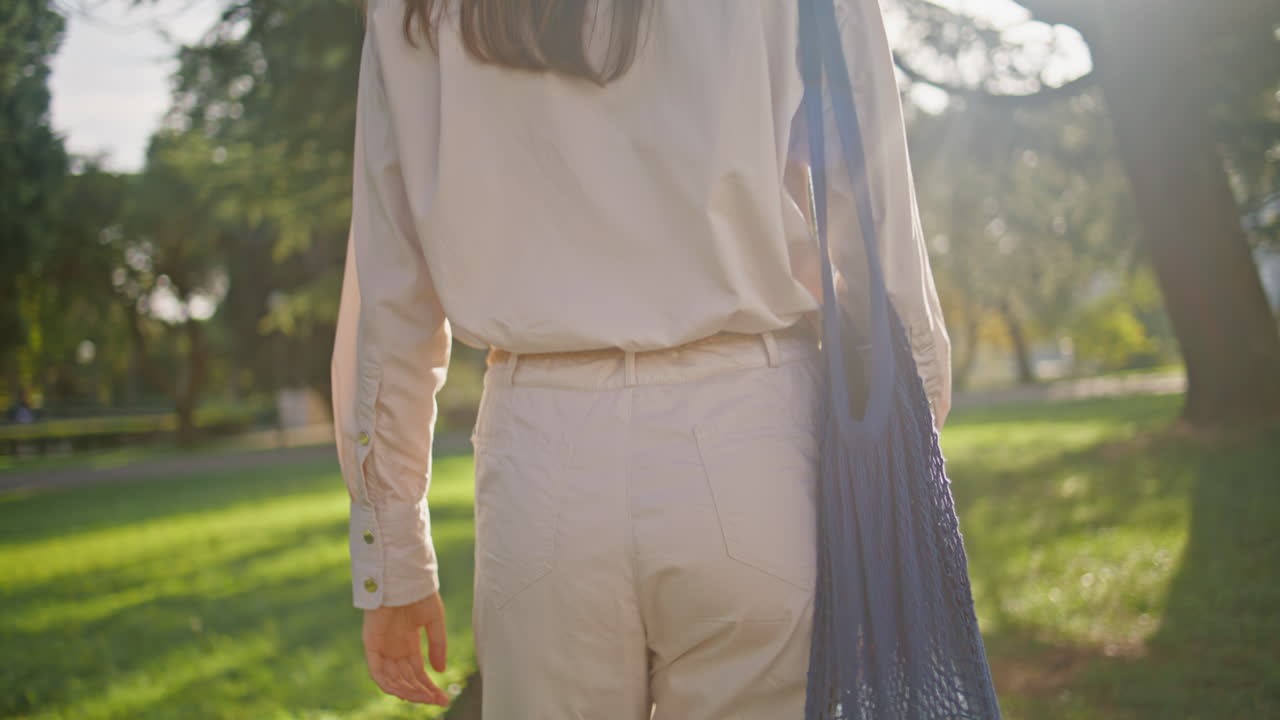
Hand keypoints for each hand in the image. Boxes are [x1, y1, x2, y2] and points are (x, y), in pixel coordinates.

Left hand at [362, 591, 449, 705]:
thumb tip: (440, 671)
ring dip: (408, 691)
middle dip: (422, 692)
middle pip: (406, 679)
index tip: (443, 698)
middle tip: (438, 701)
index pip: (417, 672)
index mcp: (408, 643)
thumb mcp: (434, 622)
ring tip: (425, 698)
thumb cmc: (419, 594)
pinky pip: (377, 672)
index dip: (429, 687)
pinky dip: (389, 684)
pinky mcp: (371, 645)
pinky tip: (404, 692)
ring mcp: (383, 648)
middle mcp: (394, 649)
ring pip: (393, 680)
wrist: (404, 578)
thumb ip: (437, 645)